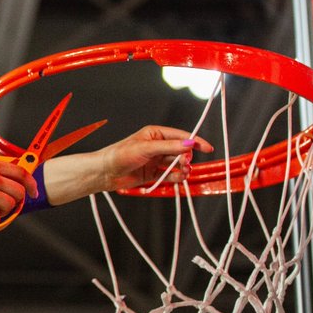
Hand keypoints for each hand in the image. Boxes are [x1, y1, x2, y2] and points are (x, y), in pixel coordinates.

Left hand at [97, 125, 213, 191]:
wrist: (105, 172)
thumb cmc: (120, 155)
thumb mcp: (146, 148)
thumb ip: (169, 147)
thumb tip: (189, 143)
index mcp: (155, 134)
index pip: (180, 135)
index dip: (195, 141)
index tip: (207, 148)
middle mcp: (157, 146)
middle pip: (180, 151)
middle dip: (186, 157)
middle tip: (185, 163)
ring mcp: (155, 160)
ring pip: (176, 164)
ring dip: (182, 168)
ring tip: (184, 172)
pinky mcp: (153, 173)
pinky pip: (170, 175)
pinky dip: (176, 177)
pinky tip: (179, 178)